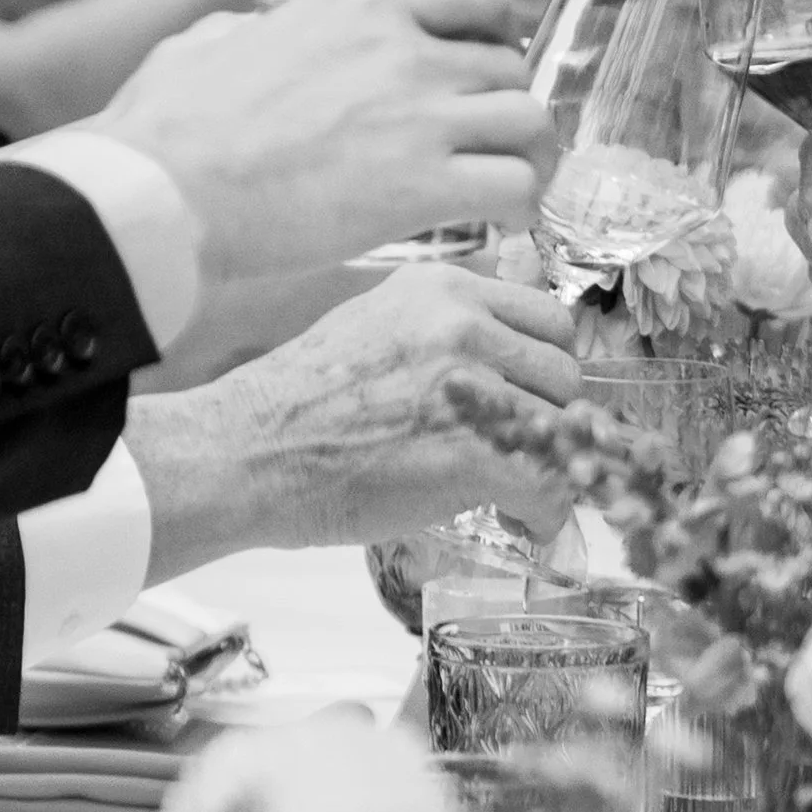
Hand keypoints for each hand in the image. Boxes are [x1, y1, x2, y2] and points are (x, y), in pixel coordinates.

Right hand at [99, 0, 548, 279]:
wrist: (159, 191)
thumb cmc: (165, 128)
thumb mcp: (206, 43)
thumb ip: (238, 29)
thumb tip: (228, 32)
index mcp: (361, 3)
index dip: (512, 6)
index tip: (524, 22)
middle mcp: (403, 44)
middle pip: (510, 59)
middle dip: (501, 101)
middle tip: (483, 141)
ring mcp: (419, 111)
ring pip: (529, 118)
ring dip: (522, 155)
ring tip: (498, 185)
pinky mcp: (423, 182)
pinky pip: (518, 185)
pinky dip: (518, 209)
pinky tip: (494, 226)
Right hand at [130, 267, 581, 569]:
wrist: (246, 453)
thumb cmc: (298, 404)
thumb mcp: (375, 326)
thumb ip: (442, 331)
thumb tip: (503, 360)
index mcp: (443, 288)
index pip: (548, 318)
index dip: (546, 368)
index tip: (532, 402)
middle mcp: (464, 322)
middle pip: (564, 372)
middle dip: (552, 419)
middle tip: (523, 455)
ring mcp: (471, 384)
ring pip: (565, 427)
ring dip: (552, 466)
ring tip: (519, 492)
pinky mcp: (473, 451)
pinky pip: (549, 484)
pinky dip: (546, 512)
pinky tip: (524, 523)